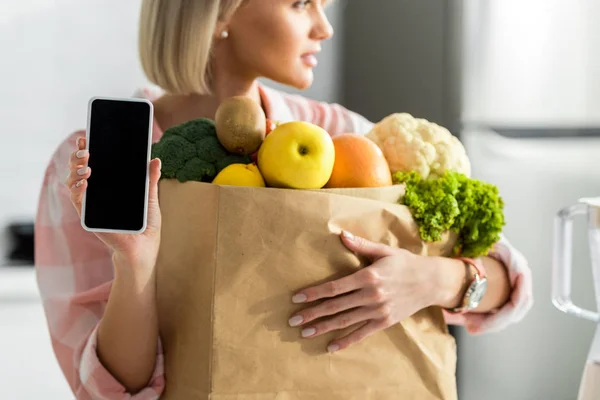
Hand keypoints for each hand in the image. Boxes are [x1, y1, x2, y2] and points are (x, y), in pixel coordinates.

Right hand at [64, 136, 162, 267]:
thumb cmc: (146, 225)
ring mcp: (92, 205)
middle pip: (80, 170)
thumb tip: (155, 159)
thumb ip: (150, 180)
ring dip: (76, 171)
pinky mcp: (89, 217)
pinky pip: (77, 201)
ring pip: (73, 182)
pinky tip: (84, 182)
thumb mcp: (149, 198)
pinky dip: (77, 190)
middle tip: (85, 149)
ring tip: (86, 165)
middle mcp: (98, 193)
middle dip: (78, 156)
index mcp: (110, 186)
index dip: (88, 150)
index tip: (87, 137)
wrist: (143, 248)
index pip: (95, 163)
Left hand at [288, 231, 440, 352]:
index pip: (334, 287)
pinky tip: (330, 347)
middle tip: (292, 320)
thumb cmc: (405, 263)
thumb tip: (341, 234)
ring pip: (344, 321)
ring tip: (304, 333)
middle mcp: (371, 296)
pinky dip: (345, 341)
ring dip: (323, 328)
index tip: (297, 297)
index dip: (314, 293)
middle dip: (312, 313)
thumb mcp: (384, 251)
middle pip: (335, 306)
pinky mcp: (384, 322)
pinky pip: (361, 333)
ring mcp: (377, 311)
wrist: (431, 282)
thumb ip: (361, 245)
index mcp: (368, 277)